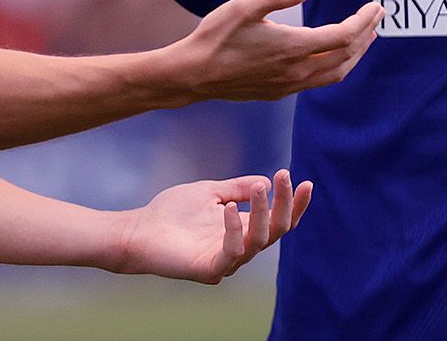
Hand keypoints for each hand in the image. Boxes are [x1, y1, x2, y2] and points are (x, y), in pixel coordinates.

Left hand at [114, 169, 311, 282]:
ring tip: (261, 187)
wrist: (140, 229)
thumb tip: (265, 181)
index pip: (278, 221)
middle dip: (285, 204)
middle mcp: (240, 248)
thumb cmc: (173, 213)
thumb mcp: (212, 192)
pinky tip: (230, 208)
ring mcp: (226, 261)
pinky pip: (230, 252)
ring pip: (258, 241)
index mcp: (243, 230)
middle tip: (285, 177)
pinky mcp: (208, 269)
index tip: (306, 182)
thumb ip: (237, 189)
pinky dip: (234, 229)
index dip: (294, 205)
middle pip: (276, 232)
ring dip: (263, 213)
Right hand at [169, 0, 382, 102]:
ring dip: (355, 54)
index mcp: (293, 47)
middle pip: (346, 57)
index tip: (376, 7)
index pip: (343, 36)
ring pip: (336, 74)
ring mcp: (289, 85)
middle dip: (367, 36)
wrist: (194, 74)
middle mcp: (296, 71)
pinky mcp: (279, 92)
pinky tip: (332, 54)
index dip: (363, 21)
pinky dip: (337, 66)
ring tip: (365, 37)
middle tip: (378, 18)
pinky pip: (319, 81)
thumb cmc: (217, 37)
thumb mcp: (245, 6)